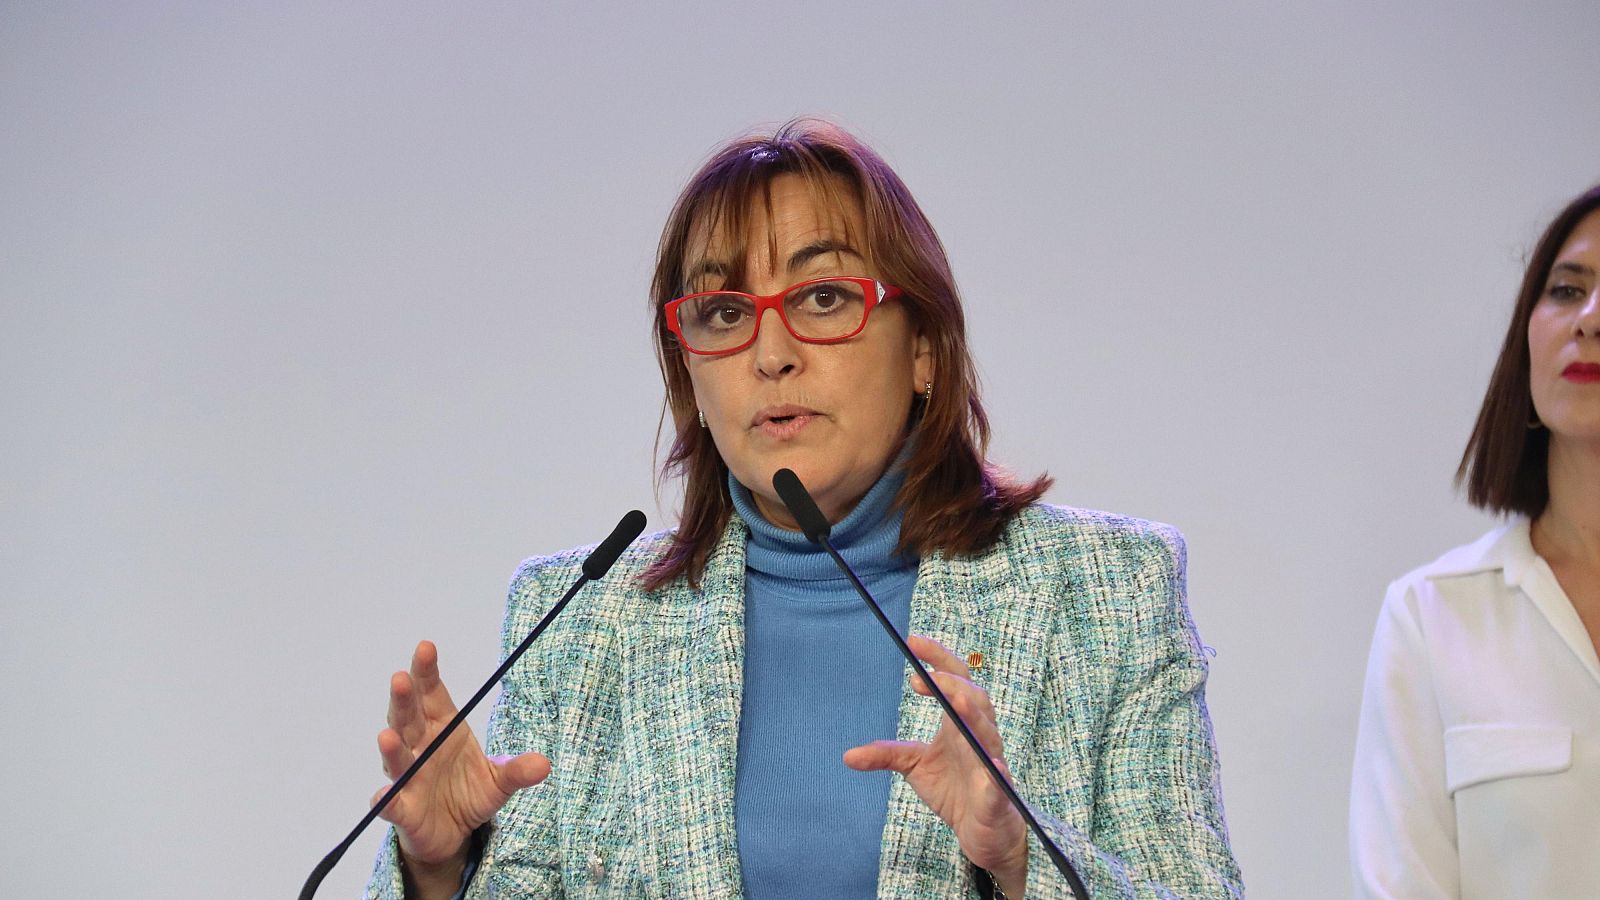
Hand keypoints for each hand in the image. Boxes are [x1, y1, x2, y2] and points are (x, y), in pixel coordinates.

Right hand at [374, 641, 550, 878]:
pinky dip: (388, 799)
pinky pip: (394, 804)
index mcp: (443, 728)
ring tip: (388, 735)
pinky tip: (384, 795)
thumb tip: (544, 764)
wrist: (453, 833)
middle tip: (400, 678)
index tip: (425, 648)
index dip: (426, 672)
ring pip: (396, 758)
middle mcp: (420, 748)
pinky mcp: (404, 811)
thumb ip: (517, 770)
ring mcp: (409, 778)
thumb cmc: (469, 793)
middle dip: (404, 699)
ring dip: (391, 747)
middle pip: (407, 719)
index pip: (431, 694)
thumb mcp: (499, 781)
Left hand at [844, 635, 1028, 894]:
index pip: (955, 680)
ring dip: (974, 718)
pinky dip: (996, 773)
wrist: (980, 832)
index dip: (938, 659)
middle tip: (923, 679)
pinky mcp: (998, 796)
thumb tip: (847, 755)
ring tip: (957, 702)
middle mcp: (979, 737)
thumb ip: (887, 754)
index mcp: (960, 724)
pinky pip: (1000, 782)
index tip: (913, 641)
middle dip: (953, 686)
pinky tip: (992, 765)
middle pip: (975, 700)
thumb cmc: (954, 790)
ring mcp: (991, 765)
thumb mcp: (915, 767)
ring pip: (988, 735)